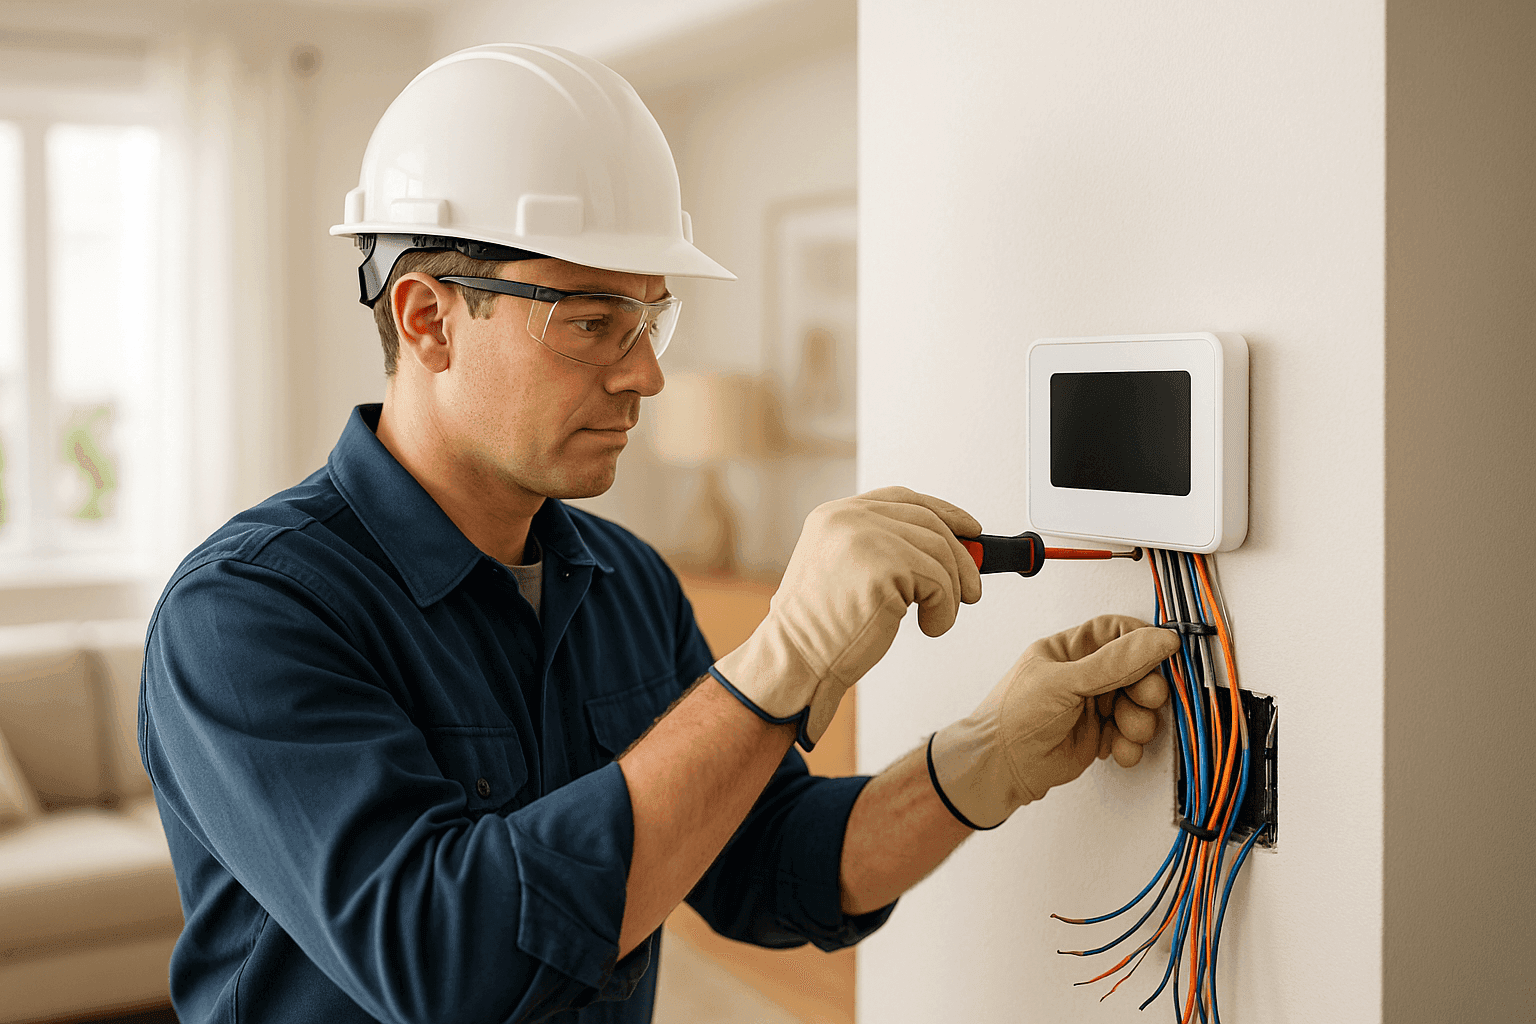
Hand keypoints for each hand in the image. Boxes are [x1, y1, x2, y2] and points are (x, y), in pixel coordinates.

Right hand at [711, 486, 982, 748]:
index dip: (943, 513)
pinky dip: (945, 610)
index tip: (970, 531)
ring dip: (952, 592)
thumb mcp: (844, 573)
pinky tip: (929, 627)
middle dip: (960, 559)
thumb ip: (884, 550)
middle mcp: (847, 518)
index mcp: (834, 515)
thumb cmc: (819, 631)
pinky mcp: (884, 567)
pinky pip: (940, 582)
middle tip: (971, 592)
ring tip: (938, 617)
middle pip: (929, 522)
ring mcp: (865, 538)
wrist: (794, 661)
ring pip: (940, 553)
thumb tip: (949, 550)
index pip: (903, 498)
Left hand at [927, 615, 1178, 828]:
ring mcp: (1092, 706)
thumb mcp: (1065, 682)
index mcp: (1068, 650)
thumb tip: (1159, 640)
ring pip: (1137, 705)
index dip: (1141, 640)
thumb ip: (1114, 663)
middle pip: (1135, 670)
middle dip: (1146, 687)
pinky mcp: (1098, 736)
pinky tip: (1117, 751)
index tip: (1164, 652)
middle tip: (1146, 699)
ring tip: (1126, 731)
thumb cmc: (1015, 717)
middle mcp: (1082, 675)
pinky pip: (1130, 735)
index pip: (1115, 632)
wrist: (999, 769)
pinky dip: (1130, 744)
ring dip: (1140, 720)